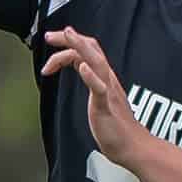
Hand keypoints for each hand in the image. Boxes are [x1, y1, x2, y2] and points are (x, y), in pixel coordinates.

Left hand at [42, 27, 139, 163]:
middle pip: (91, 48)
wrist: (133, 147)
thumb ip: (91, 81)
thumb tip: (81, 67)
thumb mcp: (100, 97)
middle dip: (68, 38)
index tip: (52, 42)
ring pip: (96, 61)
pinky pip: (100, 88)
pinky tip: (83, 68)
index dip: (69, 43)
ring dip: (80, 46)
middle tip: (49, 36)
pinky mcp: (107, 106)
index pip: (87, 50)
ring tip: (67, 35)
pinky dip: (91, 76)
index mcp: (104, 77)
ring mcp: (108, 92)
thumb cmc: (116, 127)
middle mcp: (107, 79)